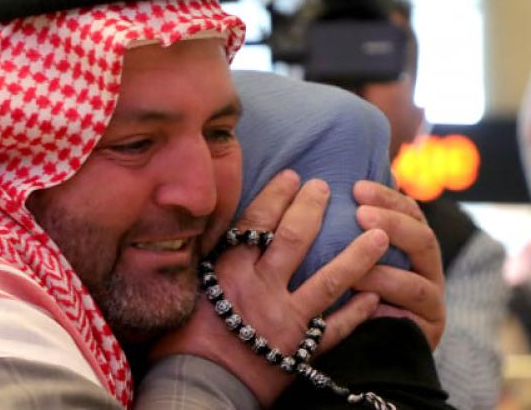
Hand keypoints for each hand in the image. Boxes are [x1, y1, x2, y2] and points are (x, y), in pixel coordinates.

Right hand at [149, 170, 387, 405]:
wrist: (199, 388)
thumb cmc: (184, 342)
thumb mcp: (189, 292)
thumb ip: (208, 265)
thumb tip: (210, 236)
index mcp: (230, 271)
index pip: (257, 222)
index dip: (277, 196)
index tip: (292, 176)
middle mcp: (261, 288)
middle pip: (293, 238)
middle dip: (312, 208)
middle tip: (326, 187)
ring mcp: (286, 318)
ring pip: (329, 280)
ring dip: (358, 256)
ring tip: (380, 234)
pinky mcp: (301, 349)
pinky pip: (336, 328)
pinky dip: (357, 313)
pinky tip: (375, 297)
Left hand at [352, 180, 445, 347]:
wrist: (351, 354)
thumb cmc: (341, 299)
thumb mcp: (339, 260)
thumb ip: (341, 232)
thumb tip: (315, 189)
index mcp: (408, 245)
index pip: (407, 211)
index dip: (386, 197)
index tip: (356, 187)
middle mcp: (425, 268)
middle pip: (422, 235)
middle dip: (392, 220)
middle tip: (360, 212)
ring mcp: (431, 298)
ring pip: (420, 271)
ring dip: (387, 259)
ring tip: (359, 248)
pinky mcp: (428, 326)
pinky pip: (413, 303)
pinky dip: (388, 291)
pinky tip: (360, 284)